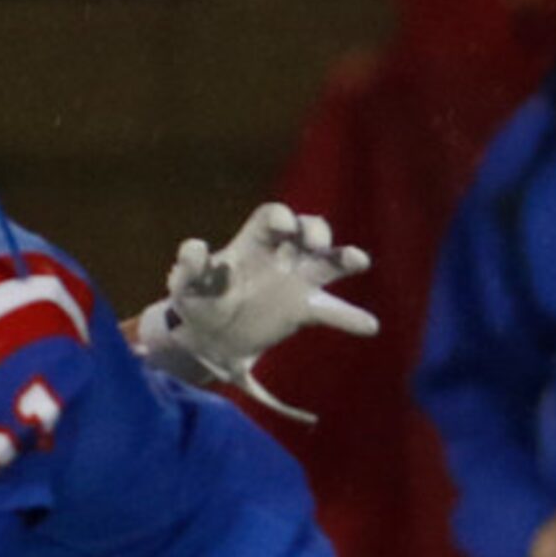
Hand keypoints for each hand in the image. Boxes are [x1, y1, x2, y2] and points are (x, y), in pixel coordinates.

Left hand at [136, 202, 377, 415]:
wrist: (208, 338)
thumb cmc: (197, 302)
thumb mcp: (185, 285)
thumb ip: (187, 267)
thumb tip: (194, 247)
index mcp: (252, 244)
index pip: (272, 217)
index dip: (282, 217)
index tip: (285, 228)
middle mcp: (281, 256)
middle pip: (307, 230)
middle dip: (316, 232)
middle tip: (318, 246)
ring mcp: (296, 282)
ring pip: (327, 264)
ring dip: (344, 259)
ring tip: (359, 261)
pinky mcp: (304, 309)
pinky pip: (332, 311)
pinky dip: (351, 318)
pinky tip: (370, 326)